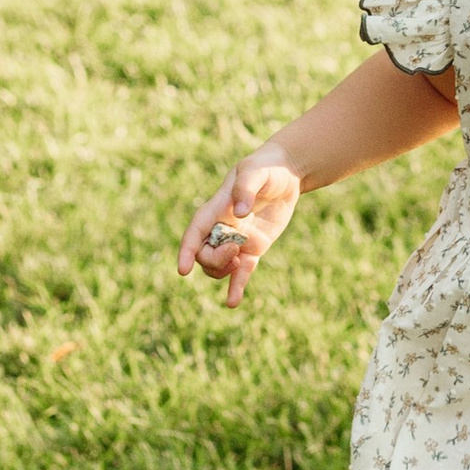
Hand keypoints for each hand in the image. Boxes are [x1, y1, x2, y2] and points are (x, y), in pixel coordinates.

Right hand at [178, 152, 299, 308]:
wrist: (286, 174)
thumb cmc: (266, 167)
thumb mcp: (255, 171)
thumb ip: (245, 188)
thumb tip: (238, 214)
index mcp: (216, 208)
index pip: (195, 232)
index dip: (186, 251)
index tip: (183, 270)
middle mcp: (222, 227)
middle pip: (204, 254)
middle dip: (214, 260)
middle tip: (236, 251)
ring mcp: (237, 240)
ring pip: (217, 266)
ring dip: (223, 273)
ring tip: (241, 265)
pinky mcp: (253, 249)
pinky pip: (241, 272)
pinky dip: (236, 287)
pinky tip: (232, 302)